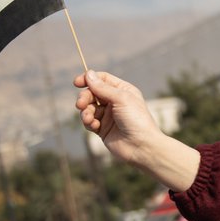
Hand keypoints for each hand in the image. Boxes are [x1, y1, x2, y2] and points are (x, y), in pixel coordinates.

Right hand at [75, 70, 200, 191]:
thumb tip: (88, 74)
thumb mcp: (121, 99)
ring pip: (88, 108)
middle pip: (92, 93)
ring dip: (85, 112)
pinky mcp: (103, 129)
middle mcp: (115, 102)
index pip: (102, 79)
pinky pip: (89, 122)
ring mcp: (108, 116)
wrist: (142, 146)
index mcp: (123, 91)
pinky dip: (89, 123)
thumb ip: (103, 87)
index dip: (88, 79)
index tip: (77, 83)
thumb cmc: (136, 120)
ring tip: (89, 119)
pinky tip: (95, 127)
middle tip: (80, 104)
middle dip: (84, 98)